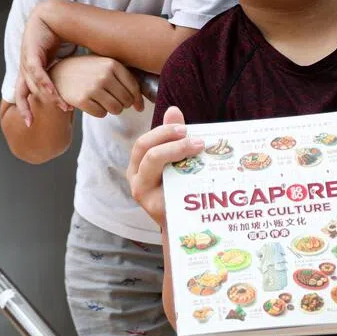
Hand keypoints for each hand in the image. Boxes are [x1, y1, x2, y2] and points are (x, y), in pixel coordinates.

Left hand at [15, 0, 73, 122]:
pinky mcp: (32, 51)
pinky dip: (45, 83)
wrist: (59, 15)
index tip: (30, 122)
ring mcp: (27, 57)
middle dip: (28, 107)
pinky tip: (53, 92)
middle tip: (31, 122)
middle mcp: (27, 63)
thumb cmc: (66, 37)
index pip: (25, 90)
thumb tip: (83, 88)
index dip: (26, 106)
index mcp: (33, 66)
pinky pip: (37, 70)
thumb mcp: (67, 61)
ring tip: (61, 107)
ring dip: (47, 96)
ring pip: (32, 82)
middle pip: (22, 90)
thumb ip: (70, 75)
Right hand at [50, 55, 144, 118]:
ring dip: (112, 109)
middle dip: (122, 104)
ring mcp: (92, 87)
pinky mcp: (81, 99)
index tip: (135, 104)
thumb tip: (140, 107)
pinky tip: (92, 103)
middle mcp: (104, 75)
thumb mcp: (106, 67)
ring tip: (103, 102)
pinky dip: (99, 112)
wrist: (58, 75)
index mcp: (112, 64)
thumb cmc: (88, 72)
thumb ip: (126, 82)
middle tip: (113, 100)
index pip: (134, 88)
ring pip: (116, 109)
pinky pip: (101, 114)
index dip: (136, 99)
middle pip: (126, 101)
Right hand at [126, 105, 202, 228]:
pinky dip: (183, 175)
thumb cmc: (181, 191)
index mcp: (140, 164)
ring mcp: (141, 191)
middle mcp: (136, 176)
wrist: (185, 225)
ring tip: (198, 147)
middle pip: (144, 149)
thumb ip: (175, 138)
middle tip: (194, 138)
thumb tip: (173, 110)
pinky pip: (164, 184)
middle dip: (168, 138)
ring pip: (151, 162)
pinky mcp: (152, 205)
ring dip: (175, 150)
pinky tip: (200, 172)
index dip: (163, 131)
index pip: (145, 142)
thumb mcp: (178, 162)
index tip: (185, 128)